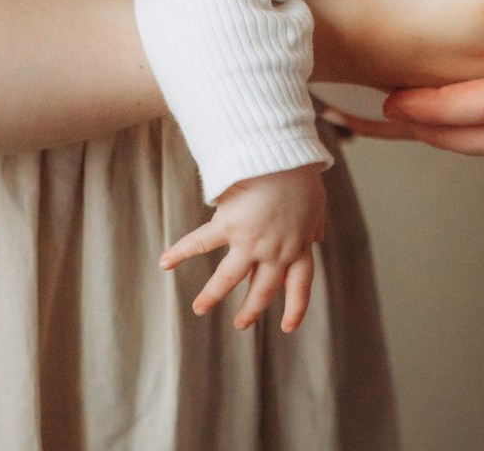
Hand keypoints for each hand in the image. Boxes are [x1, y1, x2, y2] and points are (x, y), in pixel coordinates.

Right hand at [160, 165, 326, 331]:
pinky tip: (165, 262)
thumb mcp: (316, 202)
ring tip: (199, 308)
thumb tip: (318, 238)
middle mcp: (275, 251)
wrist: (283, 157)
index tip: (288, 327)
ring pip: (228, 278)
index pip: (300, 284)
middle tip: (241, 324)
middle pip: (263, 289)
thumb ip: (315, 224)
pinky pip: (200, 243)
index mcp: (298, 245)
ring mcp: (250, 241)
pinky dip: (180, 252)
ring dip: (212, 295)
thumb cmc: (301, 174)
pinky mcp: (228, 225)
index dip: (295, 307)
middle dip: (251, 309)